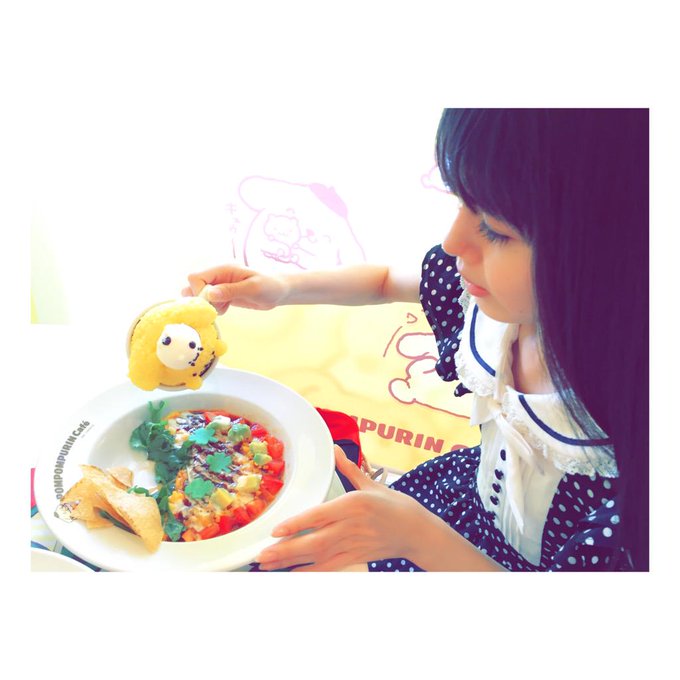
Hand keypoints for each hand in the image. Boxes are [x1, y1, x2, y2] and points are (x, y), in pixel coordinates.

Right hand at [181, 264, 288, 314]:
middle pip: (193, 286)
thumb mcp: (252, 288)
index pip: (195, 277)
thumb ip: (231, 290)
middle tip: (218, 306)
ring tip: (224, 307)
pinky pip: (209, 302)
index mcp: (223, 269)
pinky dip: (214, 308)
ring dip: (208, 305)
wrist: (279, 291)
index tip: (212, 301)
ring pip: (199, 296)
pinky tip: (227, 308)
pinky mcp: (223, 295)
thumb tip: (209, 294)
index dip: (199, 291)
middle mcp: (218, 276)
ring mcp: (219, 285)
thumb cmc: (269, 286)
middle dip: (201, 300)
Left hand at [255, 446, 429, 570]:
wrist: (417, 532)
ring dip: (291, 562)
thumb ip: (349, 468)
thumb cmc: (395, 505)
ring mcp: (353, 544)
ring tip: (267, 564)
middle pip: (314, 541)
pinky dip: (309, 572)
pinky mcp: (356, 557)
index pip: (319, 515)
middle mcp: (351, 526)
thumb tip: (335, 449)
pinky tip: (290, 574)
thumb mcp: (371, 484)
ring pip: (318, 556)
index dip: (296, 524)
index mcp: (354, 503)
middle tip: (261, 554)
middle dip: (286, 550)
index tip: (276, 530)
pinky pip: (329, 567)